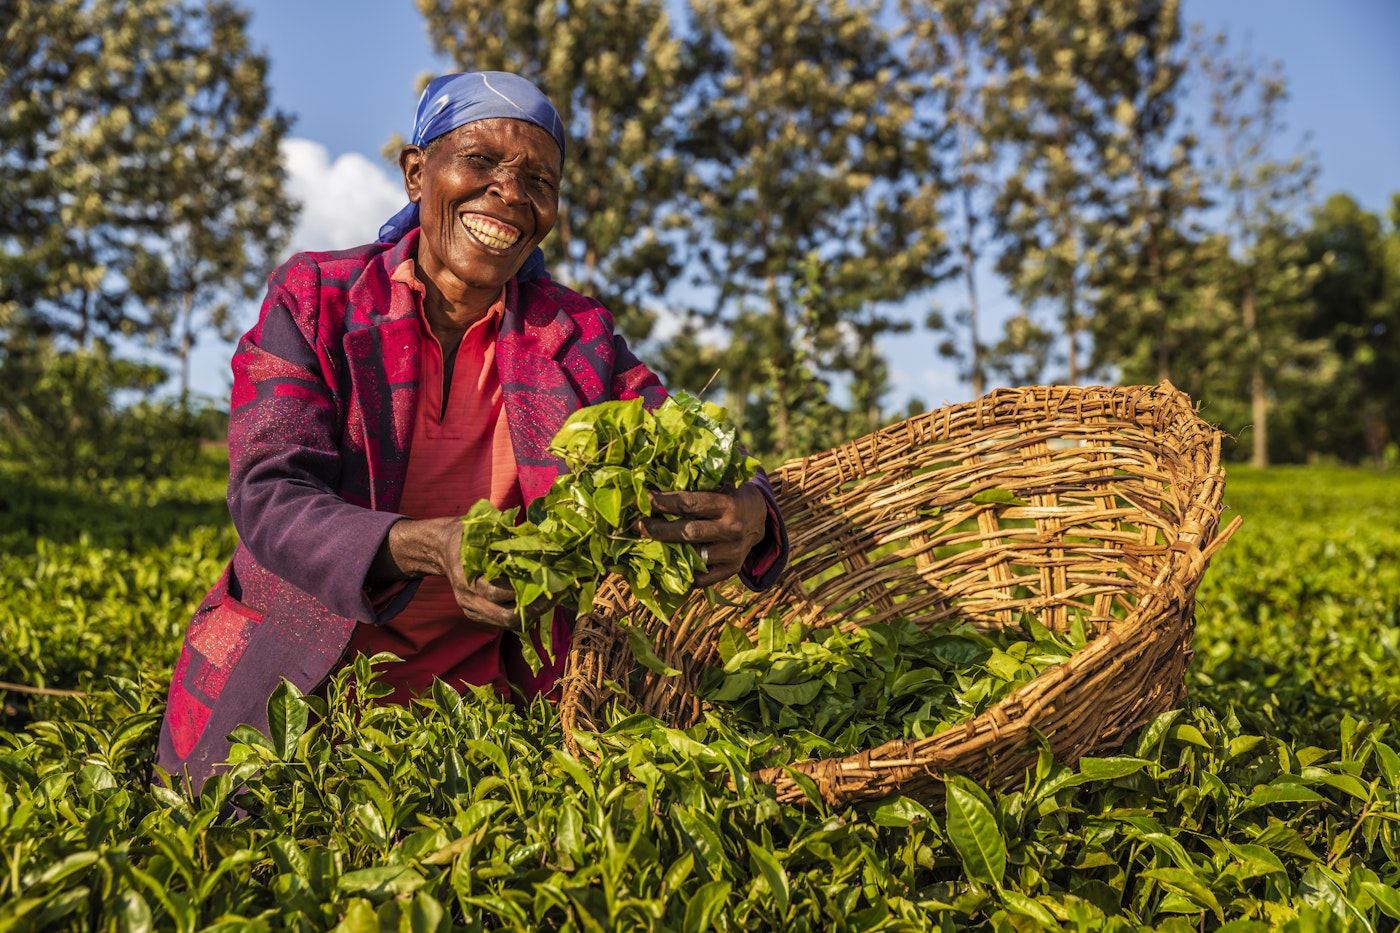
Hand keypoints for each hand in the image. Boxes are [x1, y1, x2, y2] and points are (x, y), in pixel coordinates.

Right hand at [371, 516, 539, 629]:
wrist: (441, 548)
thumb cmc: (464, 534)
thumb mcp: (480, 527)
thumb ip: (505, 533)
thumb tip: (538, 535)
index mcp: (465, 578)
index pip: (497, 592)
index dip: (523, 589)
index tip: (547, 579)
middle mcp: (467, 599)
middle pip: (505, 616)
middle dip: (534, 608)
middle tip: (556, 595)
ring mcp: (472, 610)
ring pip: (507, 622)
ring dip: (532, 613)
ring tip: (552, 598)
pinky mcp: (477, 615)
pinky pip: (503, 621)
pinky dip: (523, 614)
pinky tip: (538, 601)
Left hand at [639, 483, 767, 587]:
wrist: (761, 521)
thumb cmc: (731, 496)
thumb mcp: (722, 483)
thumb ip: (697, 483)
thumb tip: (659, 476)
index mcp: (729, 505)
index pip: (691, 504)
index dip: (664, 502)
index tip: (642, 499)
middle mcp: (732, 530)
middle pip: (688, 533)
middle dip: (658, 529)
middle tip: (636, 525)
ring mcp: (732, 554)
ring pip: (692, 557)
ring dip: (665, 552)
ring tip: (643, 546)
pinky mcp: (729, 571)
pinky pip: (699, 579)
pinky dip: (679, 574)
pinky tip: (660, 566)